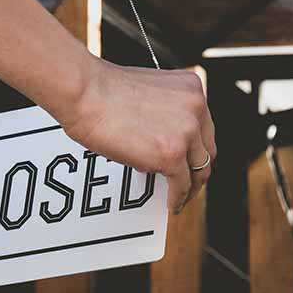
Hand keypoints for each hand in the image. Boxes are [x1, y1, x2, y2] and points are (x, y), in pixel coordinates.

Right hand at [57, 63, 215, 212]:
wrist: (86, 93)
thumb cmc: (102, 90)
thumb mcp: (148, 92)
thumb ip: (164, 112)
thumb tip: (160, 140)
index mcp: (191, 89)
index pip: (204, 127)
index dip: (198, 148)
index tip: (191, 160)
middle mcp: (195, 108)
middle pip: (207, 150)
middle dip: (198, 171)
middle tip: (189, 183)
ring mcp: (186, 132)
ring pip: (199, 171)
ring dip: (191, 188)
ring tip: (181, 198)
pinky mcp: (171, 155)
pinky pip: (181, 185)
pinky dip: (177, 198)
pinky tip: (171, 204)